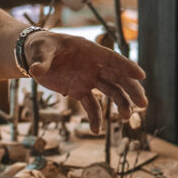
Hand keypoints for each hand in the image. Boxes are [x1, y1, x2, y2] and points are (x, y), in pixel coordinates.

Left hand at [25, 32, 145, 131]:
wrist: (35, 56)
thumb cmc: (40, 47)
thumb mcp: (40, 50)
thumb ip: (42, 61)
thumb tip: (37, 70)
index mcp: (89, 51)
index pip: (112, 58)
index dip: (126, 66)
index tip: (140, 75)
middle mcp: (93, 65)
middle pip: (118, 77)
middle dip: (131, 89)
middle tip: (142, 104)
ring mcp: (88, 79)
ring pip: (110, 91)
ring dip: (120, 103)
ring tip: (125, 117)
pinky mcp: (80, 91)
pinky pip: (91, 105)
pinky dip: (95, 117)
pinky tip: (96, 130)